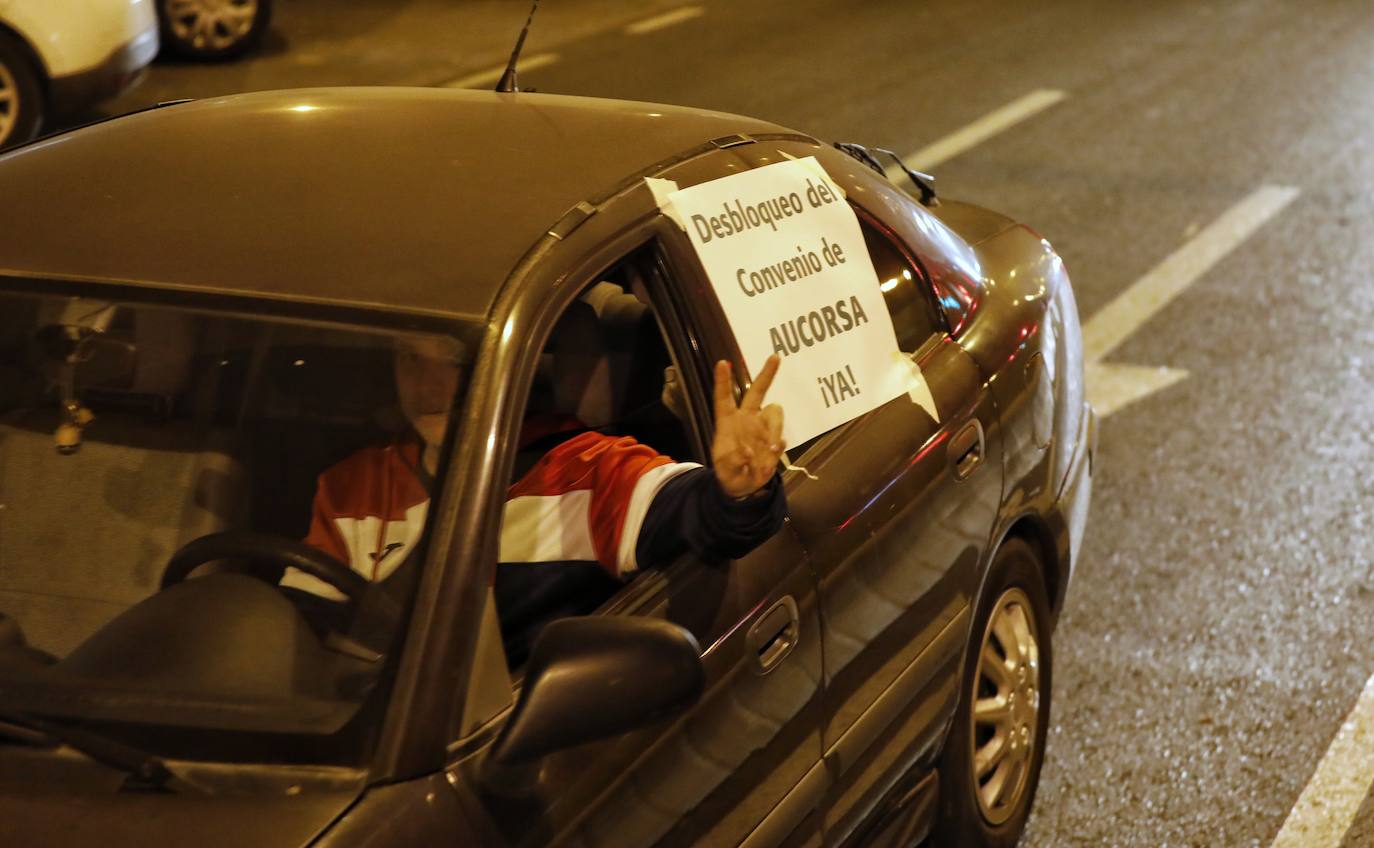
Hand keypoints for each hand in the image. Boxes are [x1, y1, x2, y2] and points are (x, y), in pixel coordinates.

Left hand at [711, 355, 784, 498]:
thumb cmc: (728, 472)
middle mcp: (746, 419)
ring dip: (775, 429)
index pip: (723, 398)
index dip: (722, 381)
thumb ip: (733, 460)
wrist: (743, 487)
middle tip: (776, 356)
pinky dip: (777, 448)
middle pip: (757, 391)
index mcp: (727, 421)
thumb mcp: (724, 469)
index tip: (722, 363)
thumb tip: (747, 451)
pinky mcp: (774, 441)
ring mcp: (762, 428)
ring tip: (770, 450)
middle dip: (767, 374)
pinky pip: (781, 438)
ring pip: (775, 412)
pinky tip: (767, 462)